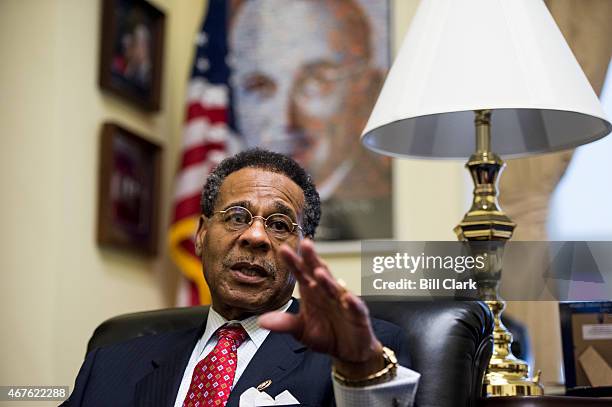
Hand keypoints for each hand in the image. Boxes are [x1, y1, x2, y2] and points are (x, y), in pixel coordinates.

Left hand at [258, 239, 383, 378]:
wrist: (348, 350)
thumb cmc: (326, 335)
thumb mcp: (301, 330)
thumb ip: (284, 323)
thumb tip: (262, 321)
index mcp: (312, 292)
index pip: (301, 273)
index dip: (293, 262)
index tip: (283, 250)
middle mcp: (327, 292)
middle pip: (319, 272)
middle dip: (312, 259)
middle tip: (306, 244)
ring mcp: (343, 302)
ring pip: (335, 288)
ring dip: (328, 280)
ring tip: (319, 272)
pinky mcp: (358, 315)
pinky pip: (355, 307)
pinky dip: (352, 302)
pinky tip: (347, 298)